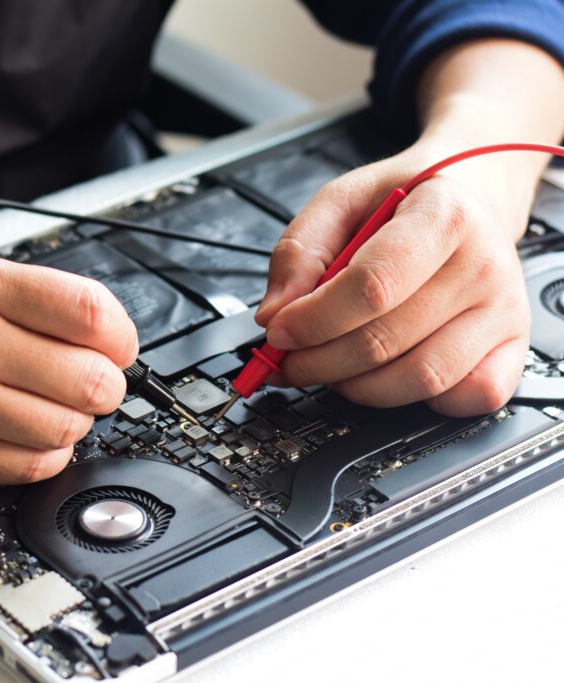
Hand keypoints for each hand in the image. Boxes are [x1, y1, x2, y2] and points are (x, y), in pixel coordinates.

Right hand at [0, 248, 137, 482]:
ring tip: (57, 407)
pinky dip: (45, 457)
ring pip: (64, 430)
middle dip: (104, 384)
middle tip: (91, 379)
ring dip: (75, 422)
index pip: (91, 314)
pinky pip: (22, 468)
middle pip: (89, 380)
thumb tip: (96, 329)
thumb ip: (24, 293)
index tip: (118, 345)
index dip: (122, 336)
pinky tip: (34, 437)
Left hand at [254, 140, 531, 415]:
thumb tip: (274, 312)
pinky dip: (418, 400)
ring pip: (420, 379)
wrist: (472, 194)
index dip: (314, 319)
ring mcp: (503, 312)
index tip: (278, 330)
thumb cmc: (408, 198)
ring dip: (357, 385)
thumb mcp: (343, 199)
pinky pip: (468, 398)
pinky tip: (388, 374)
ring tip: (329, 365)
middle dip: (319, 360)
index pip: (373, 285)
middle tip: (289, 357)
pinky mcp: (514, 346)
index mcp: (444, 216)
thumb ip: (299, 249)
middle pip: (385, 340)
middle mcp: (483, 266)